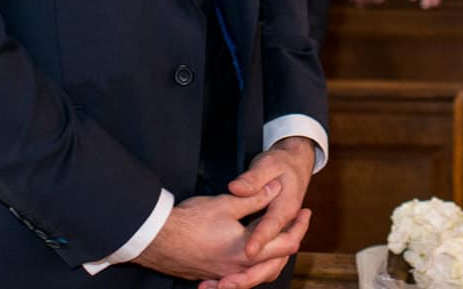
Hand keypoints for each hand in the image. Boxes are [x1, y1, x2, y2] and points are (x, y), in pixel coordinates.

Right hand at [136, 181, 305, 285]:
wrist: (156, 239)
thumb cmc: (190, 221)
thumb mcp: (227, 203)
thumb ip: (255, 197)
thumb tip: (277, 188)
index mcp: (247, 251)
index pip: (287, 244)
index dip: (300, 226)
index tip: (306, 211)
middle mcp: (239, 268)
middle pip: (277, 263)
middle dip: (290, 241)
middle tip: (298, 223)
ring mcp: (225, 273)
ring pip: (259, 271)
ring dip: (272, 256)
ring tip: (279, 237)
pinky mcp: (213, 273)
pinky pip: (242, 274)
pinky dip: (253, 264)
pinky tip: (249, 251)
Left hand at [220, 137, 315, 278]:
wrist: (296, 163)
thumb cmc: (282, 164)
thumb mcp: (267, 165)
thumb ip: (252, 180)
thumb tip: (238, 188)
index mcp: (285, 208)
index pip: (273, 227)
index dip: (260, 239)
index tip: (247, 251)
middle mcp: (283, 227)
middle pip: (273, 261)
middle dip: (247, 276)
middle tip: (224, 284)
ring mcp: (277, 236)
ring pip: (266, 268)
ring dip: (244, 280)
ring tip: (218, 286)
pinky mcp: (268, 239)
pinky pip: (259, 266)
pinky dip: (243, 276)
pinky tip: (219, 281)